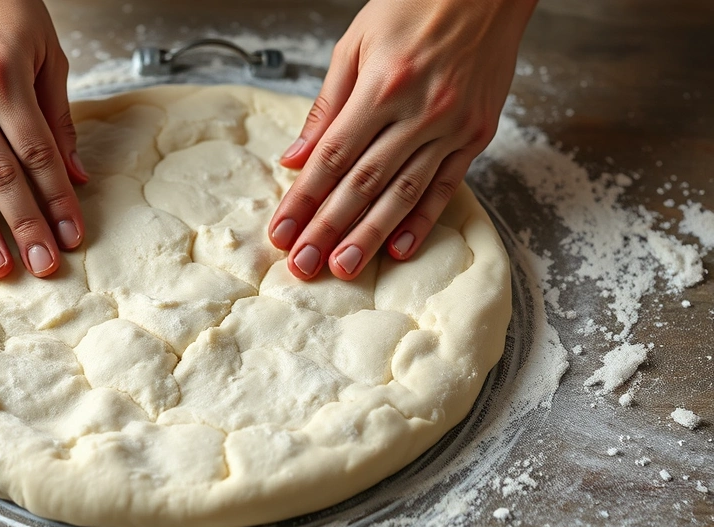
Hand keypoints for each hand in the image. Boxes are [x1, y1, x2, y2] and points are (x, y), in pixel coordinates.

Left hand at [268, 0, 535, 279]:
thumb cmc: (415, 5)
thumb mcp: (356, 42)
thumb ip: (326, 106)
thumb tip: (294, 158)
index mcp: (383, 85)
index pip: (332, 157)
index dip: (304, 199)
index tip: (282, 232)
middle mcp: (420, 111)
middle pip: (364, 183)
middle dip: (329, 229)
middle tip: (304, 265)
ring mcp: (452, 126)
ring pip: (404, 193)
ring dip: (370, 235)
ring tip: (344, 268)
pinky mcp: (477, 134)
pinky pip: (446, 186)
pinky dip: (422, 220)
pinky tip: (398, 249)